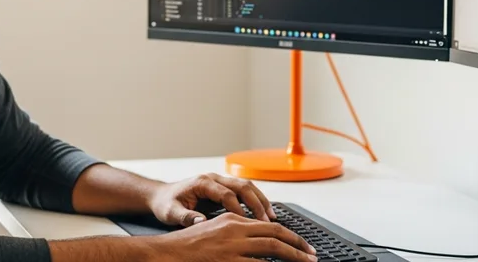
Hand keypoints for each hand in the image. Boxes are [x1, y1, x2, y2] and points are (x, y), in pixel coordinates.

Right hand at [142, 213, 317, 261]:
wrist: (165, 253)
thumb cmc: (186, 247)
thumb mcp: (213, 232)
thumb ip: (235, 233)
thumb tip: (257, 241)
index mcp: (232, 221)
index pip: (268, 225)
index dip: (289, 235)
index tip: (302, 246)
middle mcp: (234, 229)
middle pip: (275, 234)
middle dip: (298, 245)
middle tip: (312, 256)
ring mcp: (231, 247)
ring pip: (272, 249)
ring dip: (293, 257)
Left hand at [147, 172, 275, 226]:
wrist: (161, 195)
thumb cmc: (166, 203)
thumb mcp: (170, 212)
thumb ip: (185, 217)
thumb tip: (201, 222)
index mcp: (202, 183)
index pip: (226, 194)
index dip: (237, 208)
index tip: (246, 223)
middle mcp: (213, 178)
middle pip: (242, 186)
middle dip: (256, 203)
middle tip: (266, 221)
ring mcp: (219, 180)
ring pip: (247, 186)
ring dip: (260, 200)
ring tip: (271, 217)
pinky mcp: (223, 186)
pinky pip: (244, 190)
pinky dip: (256, 200)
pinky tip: (264, 213)